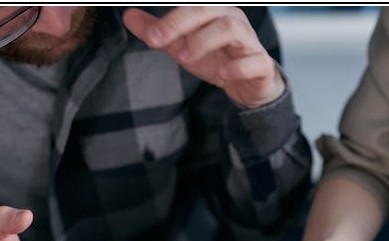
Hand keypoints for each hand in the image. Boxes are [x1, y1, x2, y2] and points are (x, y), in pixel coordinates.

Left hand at [122, 7, 284, 107]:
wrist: (248, 84)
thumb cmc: (216, 57)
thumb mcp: (181, 44)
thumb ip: (158, 31)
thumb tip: (127, 15)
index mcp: (212, 11)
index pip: (189, 4)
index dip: (172, 12)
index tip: (151, 27)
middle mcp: (232, 19)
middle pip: (206, 9)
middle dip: (178, 23)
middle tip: (155, 39)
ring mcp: (249, 41)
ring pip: (230, 28)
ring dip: (203, 40)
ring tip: (183, 56)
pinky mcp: (261, 64)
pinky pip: (254, 60)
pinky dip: (238, 66)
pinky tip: (222, 73)